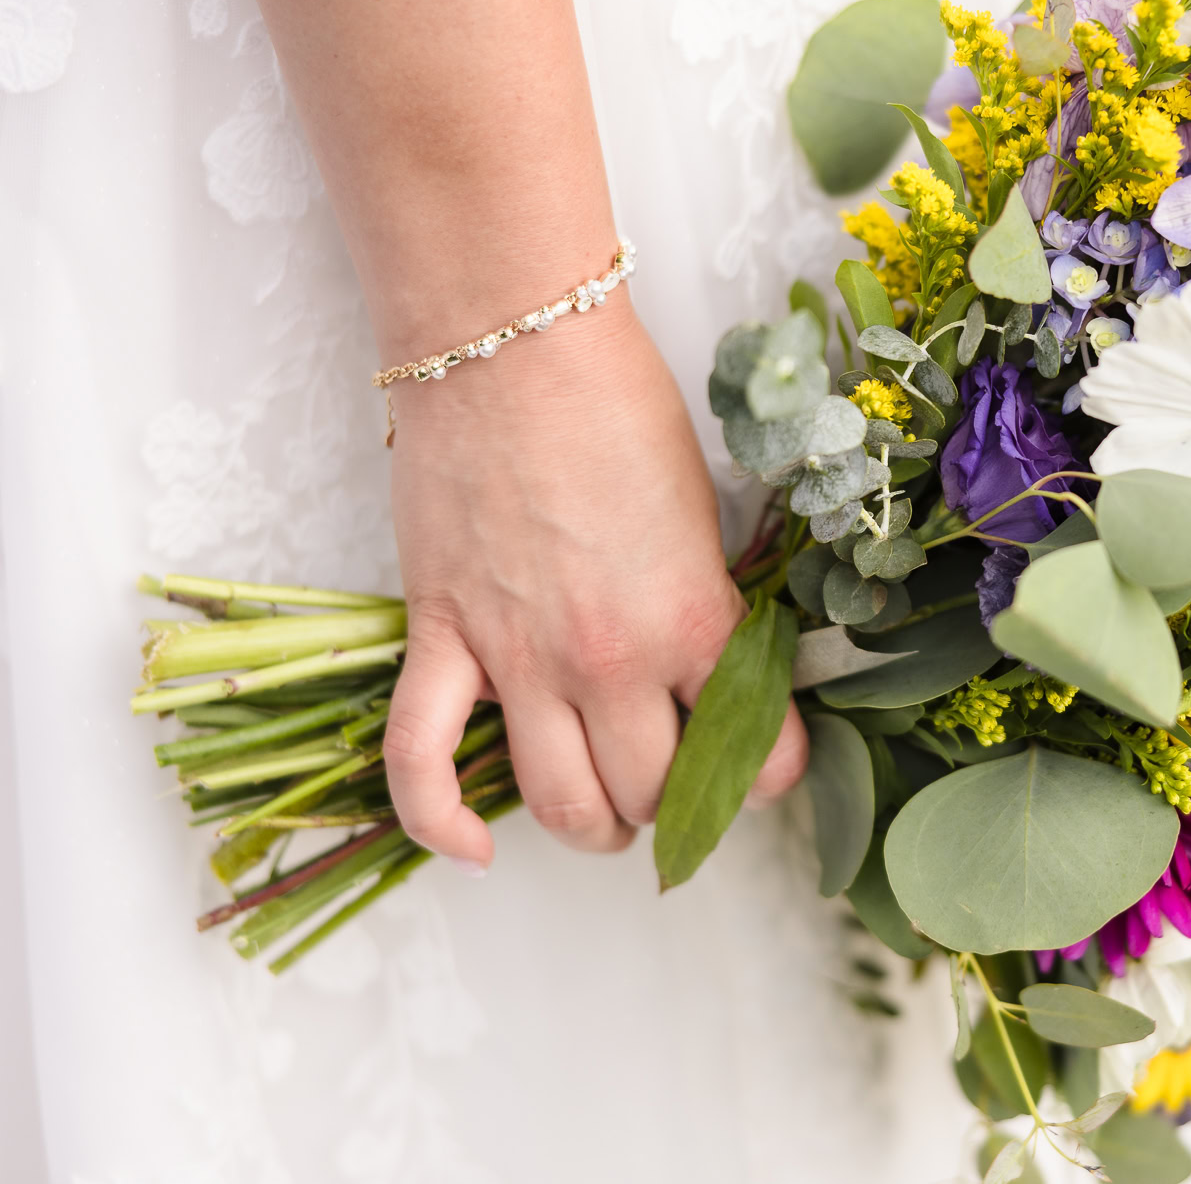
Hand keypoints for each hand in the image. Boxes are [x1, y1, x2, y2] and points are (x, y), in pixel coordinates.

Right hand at [381, 296, 807, 867]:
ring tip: (607, 814)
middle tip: (679, 782)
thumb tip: (712, 660)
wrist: (512, 341)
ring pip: (562, 804)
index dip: (769, 776)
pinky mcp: (441, 638)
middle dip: (676, 806)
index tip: (766, 764)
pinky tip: (478, 848)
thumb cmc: (617, 405)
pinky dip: (444, 824)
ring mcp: (518, 658)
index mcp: (692, 622)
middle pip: (651, 793)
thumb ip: (702, 602)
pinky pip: (421, 763)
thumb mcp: (699, 513)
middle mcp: (610, 660)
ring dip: (593, 827)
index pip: (755, 756)